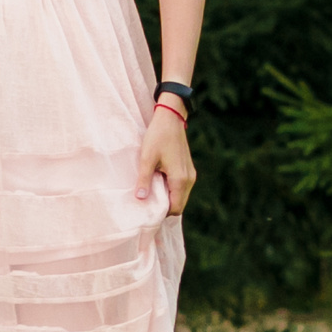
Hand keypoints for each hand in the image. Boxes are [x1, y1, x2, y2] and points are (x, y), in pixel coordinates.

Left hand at [135, 101, 195, 216]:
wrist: (171, 118)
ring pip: (181, 196)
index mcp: (180, 179)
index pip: (175, 208)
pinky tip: (159, 183)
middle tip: (148, 204)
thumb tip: (140, 199)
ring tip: (152, 192)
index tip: (148, 210)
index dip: (162, 213)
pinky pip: (182, 188)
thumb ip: (144, 180)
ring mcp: (190, 174)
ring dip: (168, 198)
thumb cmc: (158, 136)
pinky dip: (172, 190)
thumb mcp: (146, 158)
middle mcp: (189, 179)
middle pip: (180, 204)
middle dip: (165, 207)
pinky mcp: (188, 169)